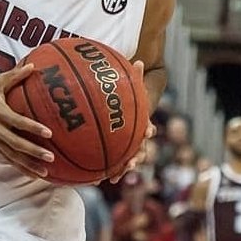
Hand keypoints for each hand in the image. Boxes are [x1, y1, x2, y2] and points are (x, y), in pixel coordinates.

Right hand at [0, 63, 54, 177]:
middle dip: (33, 151)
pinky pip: (8, 159)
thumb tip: (34, 66)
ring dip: (28, 165)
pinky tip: (33, 174)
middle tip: (50, 156)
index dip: (33, 128)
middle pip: (16, 143)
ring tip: (44, 173)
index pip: (18, 122)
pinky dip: (21, 168)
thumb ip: (16, 75)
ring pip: (12, 156)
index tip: (48, 133)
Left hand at [109, 60, 154, 182]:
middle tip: (131, 163)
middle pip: (138, 149)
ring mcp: (124, 146)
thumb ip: (132, 75)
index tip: (148, 131)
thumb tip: (138, 60)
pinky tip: (93, 181)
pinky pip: (108, 164)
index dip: (148, 129)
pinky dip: (103, 172)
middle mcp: (133, 136)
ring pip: (124, 160)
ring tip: (113, 178)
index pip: (147, 125)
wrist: (117, 106)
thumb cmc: (122, 94)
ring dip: (120, 170)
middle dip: (135, 157)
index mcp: (139, 121)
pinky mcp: (112, 153)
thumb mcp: (125, 84)